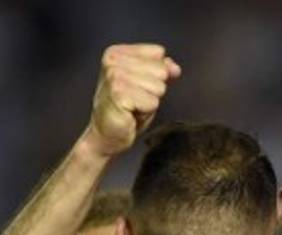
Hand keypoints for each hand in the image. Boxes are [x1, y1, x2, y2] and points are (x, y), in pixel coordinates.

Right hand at [85, 43, 181, 157]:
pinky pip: (152, 102)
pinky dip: (145, 112)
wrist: (106, 135)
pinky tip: (130, 114)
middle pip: (160, 71)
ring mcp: (114, 77)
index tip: (137, 87)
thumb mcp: (147, 85)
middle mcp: (113, 61)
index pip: (158, 53)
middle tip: (135, 101)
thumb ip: (162, 71)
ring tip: (133, 108)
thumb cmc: (126, 111)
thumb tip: (175, 68)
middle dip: (153, 90)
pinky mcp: (119, 94)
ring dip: (149, 102)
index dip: (155, 74)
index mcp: (117, 53)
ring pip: (158, 87)